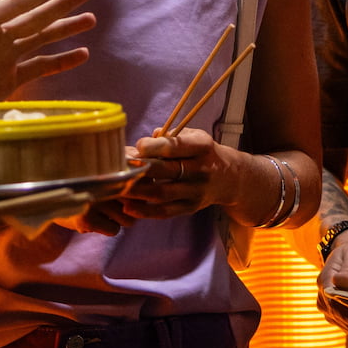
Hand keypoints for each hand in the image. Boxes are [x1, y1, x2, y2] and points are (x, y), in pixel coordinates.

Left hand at [0, 0, 96, 109]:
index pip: (17, 3)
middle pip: (36, 17)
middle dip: (62, 5)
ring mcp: (4, 60)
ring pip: (42, 40)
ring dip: (65, 29)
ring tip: (90, 20)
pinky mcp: (8, 83)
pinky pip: (40, 69)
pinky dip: (61, 62)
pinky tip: (81, 54)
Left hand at [116, 128, 243, 220]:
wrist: (230, 178)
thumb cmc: (204, 152)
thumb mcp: (194, 136)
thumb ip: (170, 136)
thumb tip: (147, 139)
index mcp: (201, 147)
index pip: (173, 146)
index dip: (151, 147)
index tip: (137, 146)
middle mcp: (200, 170)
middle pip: (164, 170)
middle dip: (138, 168)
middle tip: (119, 167)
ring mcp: (196, 191)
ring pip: (161, 193)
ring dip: (136, 191)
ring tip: (117, 187)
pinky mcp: (190, 207)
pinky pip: (164, 212)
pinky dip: (144, 211)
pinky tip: (128, 207)